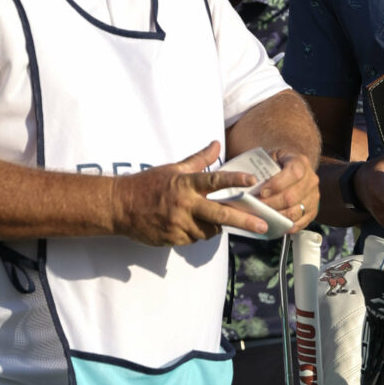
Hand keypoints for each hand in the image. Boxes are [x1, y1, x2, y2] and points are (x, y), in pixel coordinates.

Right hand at [113, 141, 268, 245]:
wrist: (119, 206)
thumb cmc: (148, 184)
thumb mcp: (173, 169)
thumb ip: (198, 160)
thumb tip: (216, 145)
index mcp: (185, 184)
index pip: (214, 180)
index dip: (234, 179)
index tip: (252, 179)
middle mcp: (185, 205)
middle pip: (221, 214)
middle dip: (245, 221)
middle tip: (263, 225)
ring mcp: (178, 224)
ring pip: (209, 230)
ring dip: (214, 226)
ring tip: (207, 218)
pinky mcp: (172, 239)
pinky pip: (193, 239)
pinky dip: (196, 233)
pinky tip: (188, 225)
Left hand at [255, 148, 319, 232]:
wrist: (293, 167)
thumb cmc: (279, 163)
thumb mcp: (272, 157)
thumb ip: (264, 167)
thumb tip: (250, 183)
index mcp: (301, 162)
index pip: (294, 173)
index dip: (277, 184)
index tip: (262, 191)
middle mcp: (311, 180)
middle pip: (291, 197)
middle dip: (271, 204)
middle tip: (257, 205)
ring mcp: (313, 197)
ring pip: (295, 212)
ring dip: (276, 216)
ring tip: (263, 214)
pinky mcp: (312, 211)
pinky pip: (299, 223)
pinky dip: (285, 226)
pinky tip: (274, 222)